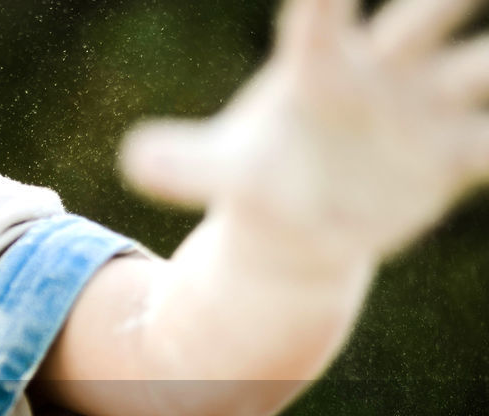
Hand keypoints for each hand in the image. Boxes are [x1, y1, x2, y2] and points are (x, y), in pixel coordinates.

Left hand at [121, 0, 488, 261]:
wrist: (303, 226)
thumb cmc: (261, 179)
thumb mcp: (221, 173)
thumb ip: (182, 162)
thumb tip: (131, 158)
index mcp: (319, 66)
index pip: (324, 14)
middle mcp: (381, 72)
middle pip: (423, 16)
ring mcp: (424, 109)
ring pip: (480, 68)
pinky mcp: (452, 156)